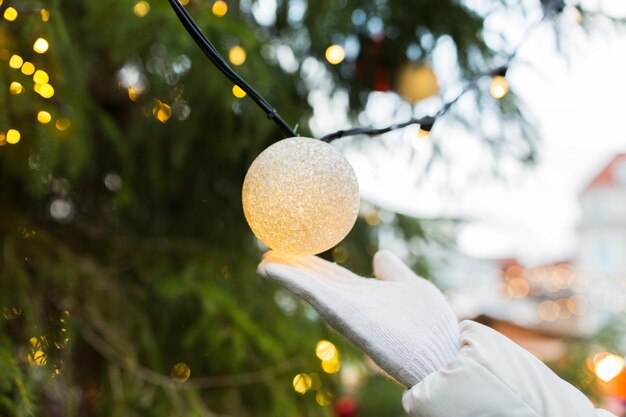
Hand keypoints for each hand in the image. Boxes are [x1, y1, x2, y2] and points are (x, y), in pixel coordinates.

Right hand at [258, 250, 460, 386]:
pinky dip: (292, 280)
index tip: (290, 248)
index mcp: (363, 293)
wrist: (441, 352)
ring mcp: (345, 308)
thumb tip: (380, 255)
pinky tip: (272, 268)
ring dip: (285, 273)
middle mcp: (349, 301)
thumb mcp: (411, 286)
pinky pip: (314, 294)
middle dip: (290, 267)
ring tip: (263, 262)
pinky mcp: (345, 314)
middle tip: (265, 253)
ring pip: (309, 286)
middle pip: (313, 280)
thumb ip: (393, 272)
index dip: (309, 262)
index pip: (329, 275)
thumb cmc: (430, 324)